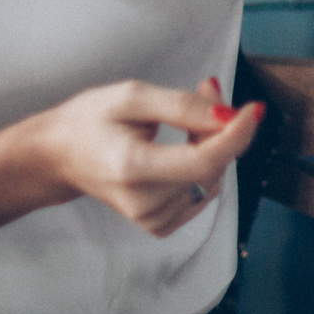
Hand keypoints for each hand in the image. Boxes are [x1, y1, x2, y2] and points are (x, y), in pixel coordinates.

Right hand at [23, 74, 259, 238]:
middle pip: (212, 167)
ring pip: (212, 178)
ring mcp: (152, 218)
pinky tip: (182, 146)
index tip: (255, 108)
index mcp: (132, 168)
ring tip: (183, 119)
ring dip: (211, 144)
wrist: (58, 157)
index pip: (203, 161)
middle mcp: (144, 202)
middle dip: (220, 127)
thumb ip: (183, 106)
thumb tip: (229, 115)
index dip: (236, 134)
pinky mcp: (160, 224)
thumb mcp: (132, 97)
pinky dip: (202, 166)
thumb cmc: (90, 122)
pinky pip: (202, 191)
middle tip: (206, 90)